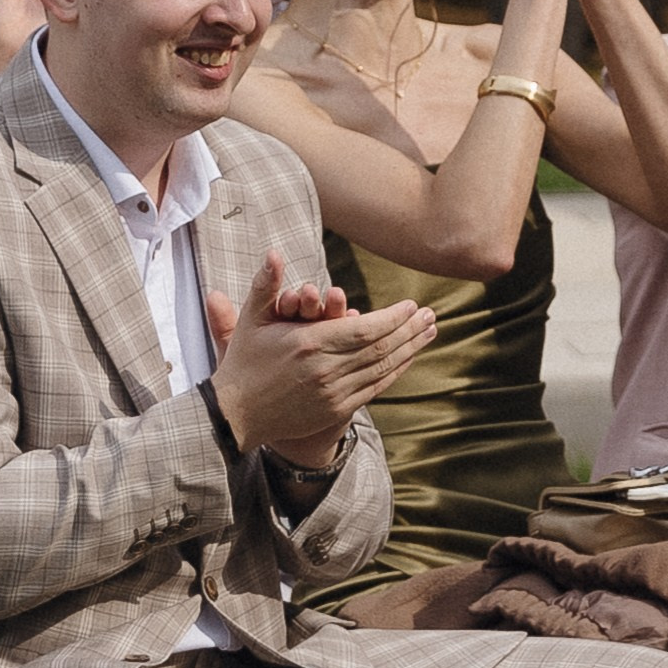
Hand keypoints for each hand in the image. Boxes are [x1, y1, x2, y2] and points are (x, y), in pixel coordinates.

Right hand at [205, 251, 436, 465]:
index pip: (365, 329)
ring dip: (410, 349)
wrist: (237, 415)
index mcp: (309, 344)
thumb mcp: (250, 321)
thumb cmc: (244, 363)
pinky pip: (375, 388)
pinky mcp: (336, 410)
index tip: (412, 305)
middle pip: (381, 348)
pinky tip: (408, 359)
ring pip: (382, 369)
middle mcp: (326, 370)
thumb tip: (273, 252)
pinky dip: (395, 372)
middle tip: (431, 315)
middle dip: (410, 330)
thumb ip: (265, 286)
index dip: (393, 318)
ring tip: (429, 332)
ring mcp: (334, 393)